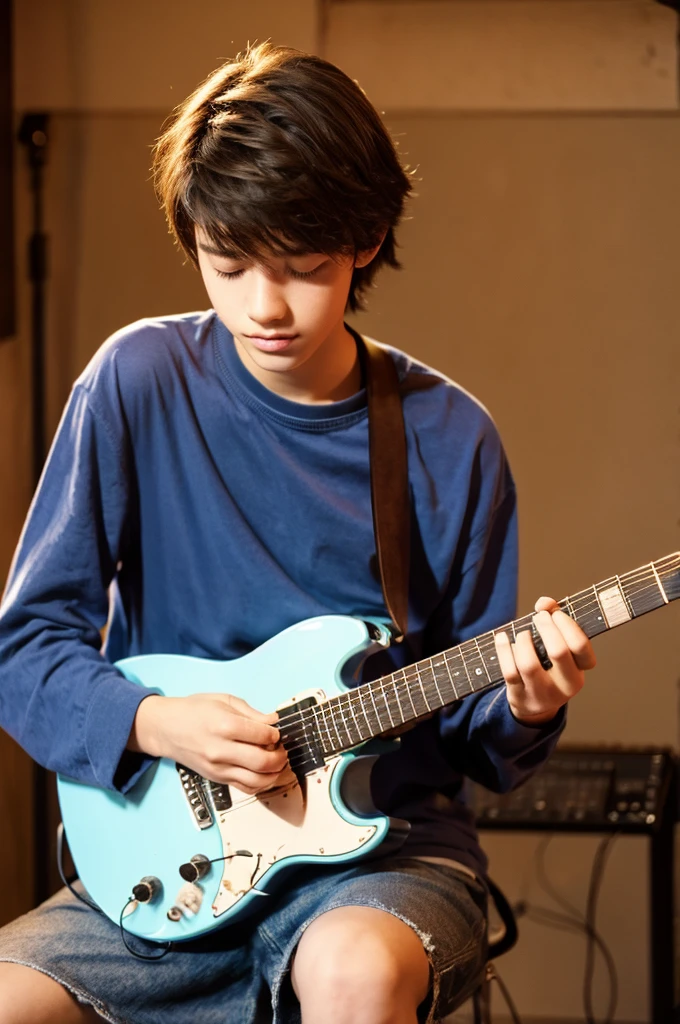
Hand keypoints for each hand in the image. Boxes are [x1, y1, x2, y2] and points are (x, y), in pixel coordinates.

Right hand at [128, 692, 288, 793]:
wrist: (166, 728)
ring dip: (275, 773)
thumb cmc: (194, 710)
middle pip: (263, 761)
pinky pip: (246, 788)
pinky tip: (266, 774)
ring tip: (277, 762)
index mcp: (224, 725)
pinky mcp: (217, 779)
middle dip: (280, 756)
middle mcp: (221, 750)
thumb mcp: (223, 700)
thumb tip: (274, 721)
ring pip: (257, 780)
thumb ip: (251, 713)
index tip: (276, 731)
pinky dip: (262, 784)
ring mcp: (218, 768)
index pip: (262, 735)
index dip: (276, 734)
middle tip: (282, 749)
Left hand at [494, 596, 596, 724]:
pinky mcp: (520, 697)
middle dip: (546, 628)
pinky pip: (509, 671)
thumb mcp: (559, 647)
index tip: (556, 613)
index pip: (581, 646)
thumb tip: (544, 603)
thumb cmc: (549, 665)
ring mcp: (542, 694)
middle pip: (558, 651)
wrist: (535, 704)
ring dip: (523, 641)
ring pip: (529, 664)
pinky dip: (503, 650)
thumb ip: (555, 619)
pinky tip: (503, 638)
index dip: (568, 625)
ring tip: (523, 633)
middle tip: (538, 617)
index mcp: (580, 671)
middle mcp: (565, 686)